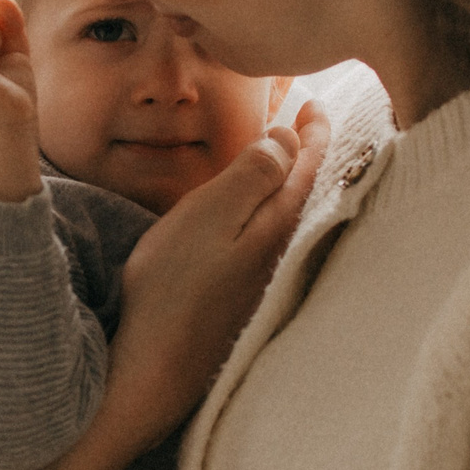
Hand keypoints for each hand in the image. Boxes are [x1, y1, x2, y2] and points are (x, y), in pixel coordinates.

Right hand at [99, 100, 331, 447]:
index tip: (313, 103)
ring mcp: (265, 277)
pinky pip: (272, 239)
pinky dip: (275, 213)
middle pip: (306, 188)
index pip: (308, 163)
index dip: (313, 130)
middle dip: (311, 152)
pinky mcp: (244, 298)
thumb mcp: (210, 214)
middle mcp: (282, 250)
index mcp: (278, 222)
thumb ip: (253, 173)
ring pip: (291, 215)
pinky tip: (262, 214)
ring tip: (292, 156)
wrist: (155, 367)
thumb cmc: (175, 286)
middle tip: (311, 120)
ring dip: (294, 182)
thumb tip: (288, 139)